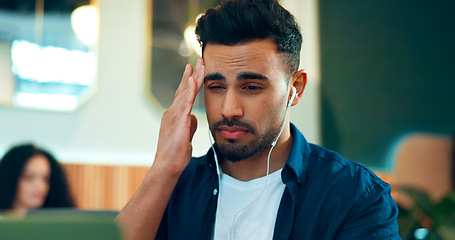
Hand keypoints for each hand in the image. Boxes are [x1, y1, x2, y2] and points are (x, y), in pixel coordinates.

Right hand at [154, 58, 205, 173]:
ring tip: (200, 64)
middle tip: (199, 59)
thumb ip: (189, 124)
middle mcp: (172, 111)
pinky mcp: (179, 121)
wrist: (168, 166)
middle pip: (184, 88)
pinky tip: (193, 80)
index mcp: (174, 114)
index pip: (183, 93)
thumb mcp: (186, 135)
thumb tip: (194, 117)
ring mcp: (174, 115)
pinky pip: (185, 103)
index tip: (195, 68)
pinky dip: (189, 90)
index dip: (190, 80)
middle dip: (192, 73)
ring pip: (185, 92)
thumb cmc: (176, 154)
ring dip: (194, 77)